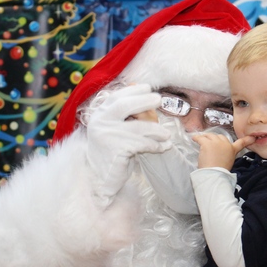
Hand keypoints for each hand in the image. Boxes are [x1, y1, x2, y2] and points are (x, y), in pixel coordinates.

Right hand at [86, 84, 170, 205]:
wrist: (100, 178)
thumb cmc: (111, 153)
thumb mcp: (114, 130)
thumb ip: (124, 116)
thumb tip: (146, 96)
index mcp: (99, 115)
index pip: (116, 97)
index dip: (132, 91)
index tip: (147, 88)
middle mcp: (100, 122)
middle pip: (124, 106)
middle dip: (144, 101)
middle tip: (159, 99)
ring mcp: (107, 135)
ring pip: (138, 127)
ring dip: (157, 130)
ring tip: (167, 134)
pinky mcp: (117, 149)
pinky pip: (142, 144)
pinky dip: (156, 146)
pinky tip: (164, 147)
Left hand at [192, 133, 254, 169]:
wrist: (214, 173)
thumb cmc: (221, 171)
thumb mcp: (229, 163)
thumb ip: (228, 157)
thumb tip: (223, 156)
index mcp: (232, 149)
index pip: (241, 143)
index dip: (247, 140)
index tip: (252, 137)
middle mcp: (225, 143)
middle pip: (220, 136)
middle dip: (215, 139)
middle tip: (210, 143)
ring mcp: (215, 142)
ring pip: (209, 136)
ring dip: (205, 138)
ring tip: (201, 140)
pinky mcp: (206, 143)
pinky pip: (200, 138)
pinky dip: (196, 138)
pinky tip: (194, 139)